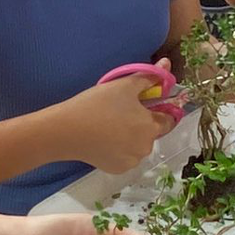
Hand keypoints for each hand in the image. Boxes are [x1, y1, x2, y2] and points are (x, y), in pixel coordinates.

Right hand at [52, 61, 175, 172]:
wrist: (66, 130)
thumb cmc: (98, 104)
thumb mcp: (125, 85)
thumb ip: (150, 76)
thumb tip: (167, 64)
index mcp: (152, 127)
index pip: (168, 119)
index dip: (160, 109)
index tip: (145, 103)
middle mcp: (146, 148)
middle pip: (151, 132)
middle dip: (142, 122)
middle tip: (121, 111)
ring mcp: (131, 161)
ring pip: (137, 145)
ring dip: (131, 136)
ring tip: (110, 125)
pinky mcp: (117, 169)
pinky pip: (124, 156)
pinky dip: (118, 149)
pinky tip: (104, 139)